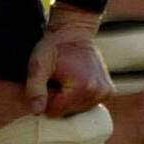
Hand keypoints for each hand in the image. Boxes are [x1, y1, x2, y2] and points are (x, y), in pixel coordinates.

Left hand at [26, 3, 111, 117]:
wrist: (74, 31)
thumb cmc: (53, 47)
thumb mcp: (38, 65)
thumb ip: (35, 88)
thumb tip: (37, 111)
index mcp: (82, 88)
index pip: (55, 111)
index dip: (46, 97)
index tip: (49, 79)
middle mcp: (98, 93)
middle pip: (68, 112)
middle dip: (58, 98)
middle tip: (58, 76)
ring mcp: (106, 93)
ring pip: (78, 110)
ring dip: (69, 97)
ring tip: (67, 77)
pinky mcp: (109, 92)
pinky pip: (87, 104)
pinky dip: (79, 96)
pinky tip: (76, 79)